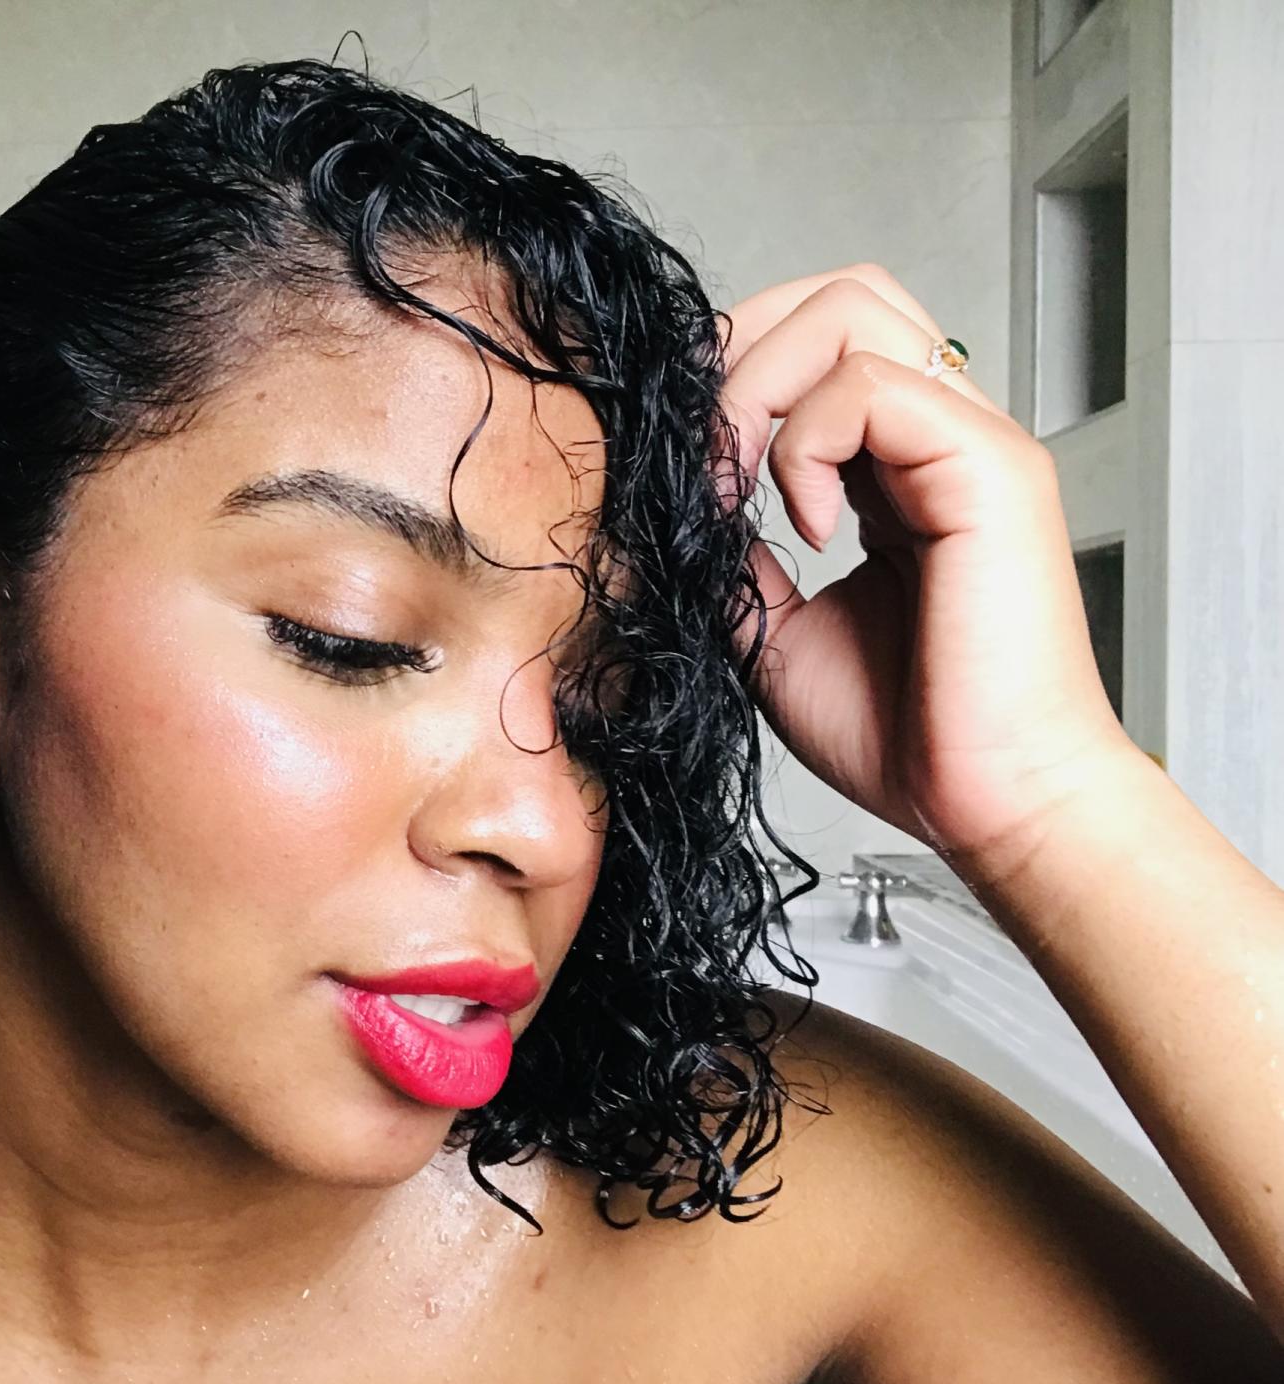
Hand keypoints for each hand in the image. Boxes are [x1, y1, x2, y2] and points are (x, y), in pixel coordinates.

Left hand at [712, 263, 1141, 866]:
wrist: (983, 805)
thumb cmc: (907, 734)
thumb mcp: (775, 633)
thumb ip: (735, 559)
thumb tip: (675, 513)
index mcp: (896, 468)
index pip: (815, 342)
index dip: (730, 375)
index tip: (681, 466)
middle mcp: (940, 436)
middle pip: (838, 294)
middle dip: (740, 349)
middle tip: (702, 455)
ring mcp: (972, 441)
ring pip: (852, 309)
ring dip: (759, 386)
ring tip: (739, 485)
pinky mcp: (991, 467)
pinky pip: (874, 384)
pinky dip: (807, 442)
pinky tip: (807, 527)